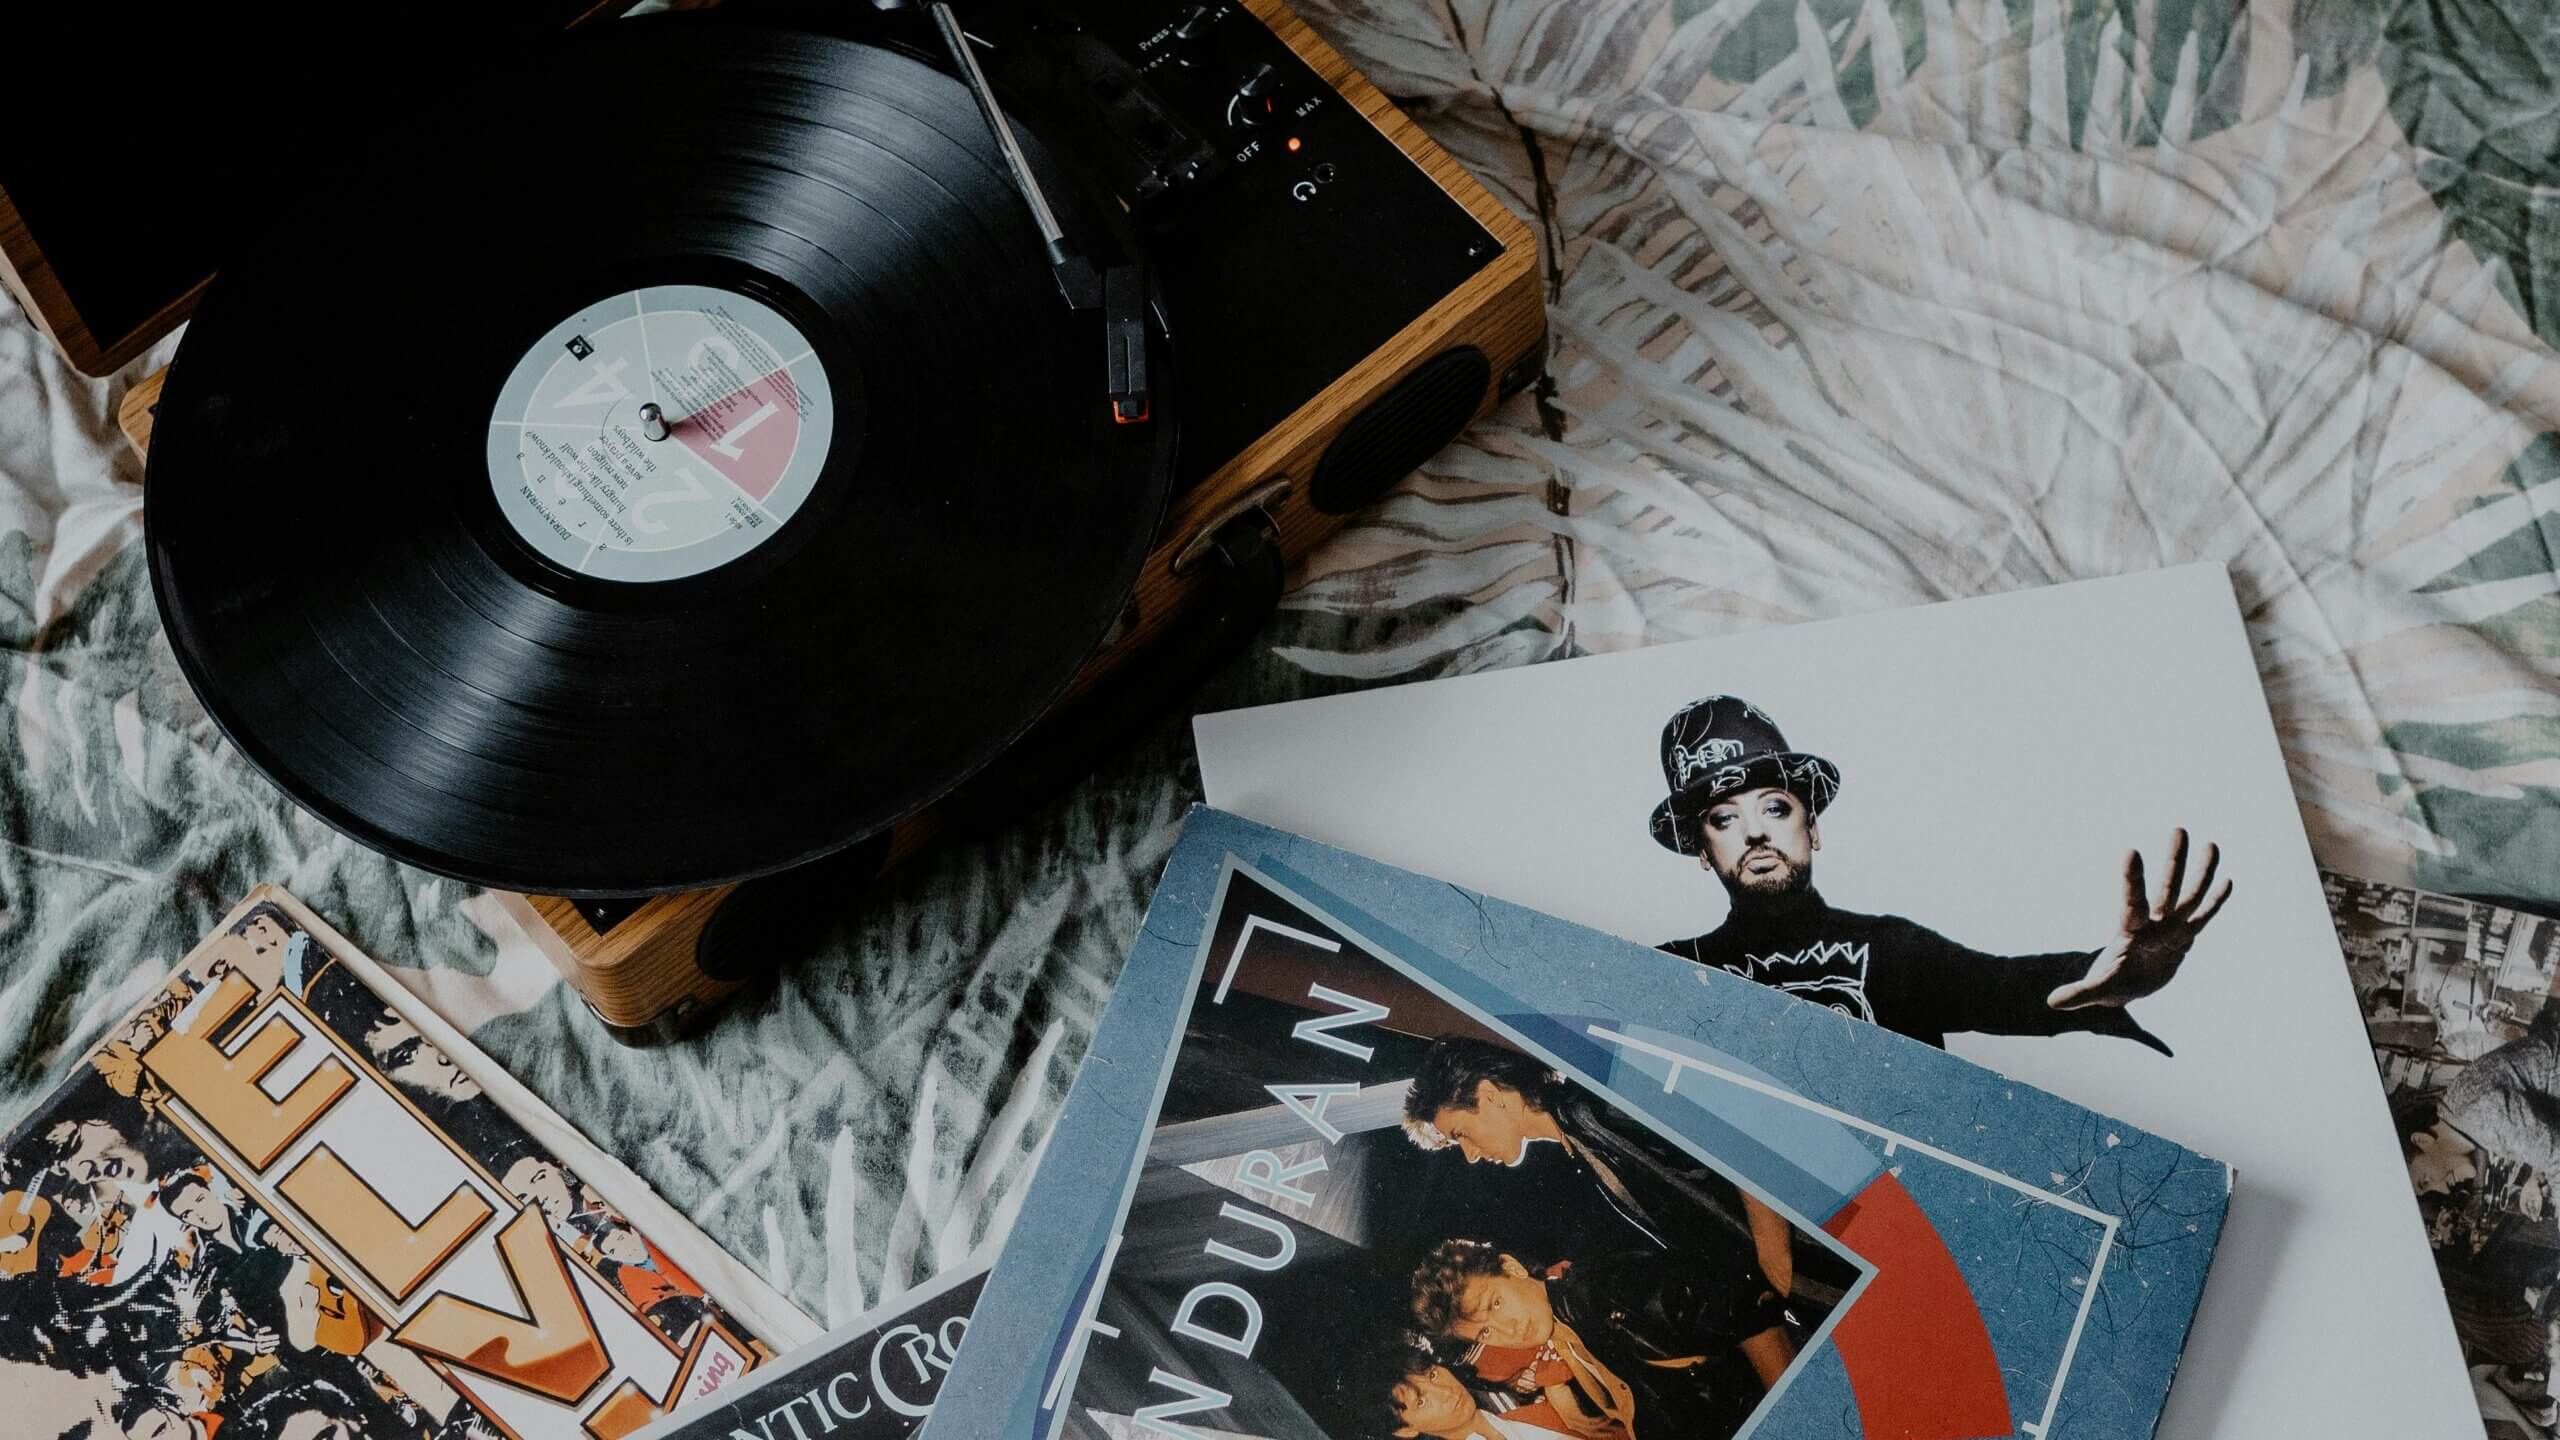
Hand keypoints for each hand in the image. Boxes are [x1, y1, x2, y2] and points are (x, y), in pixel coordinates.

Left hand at [2048, 829, 2231, 1010]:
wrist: (2127, 984)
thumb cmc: (2111, 982)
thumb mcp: (2098, 989)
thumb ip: (2079, 993)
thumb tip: (2051, 1002)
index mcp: (2131, 931)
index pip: (2132, 902)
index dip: (2133, 879)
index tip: (2131, 851)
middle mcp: (2154, 923)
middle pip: (2167, 889)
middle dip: (2173, 861)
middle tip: (2179, 829)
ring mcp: (2172, 928)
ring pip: (2190, 896)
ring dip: (2201, 872)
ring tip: (2211, 844)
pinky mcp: (2185, 937)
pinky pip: (2204, 917)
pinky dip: (2216, 902)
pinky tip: (2228, 880)